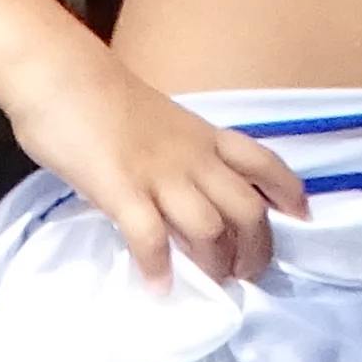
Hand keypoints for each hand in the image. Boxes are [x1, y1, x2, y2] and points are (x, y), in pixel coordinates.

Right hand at [8, 48, 307, 286]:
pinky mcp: (121, 189)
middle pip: (246, 209)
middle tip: (246, 273)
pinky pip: (149, 237)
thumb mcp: (163, 122)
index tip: (301, 217)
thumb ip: (181, 153)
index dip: (289, 191)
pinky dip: (157, 267)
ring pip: (209, 228)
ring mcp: (159, 174)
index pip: (264, 163)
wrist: (60, 74)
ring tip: (210, 284)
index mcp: (205, 137)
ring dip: (214, 263)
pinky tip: (159, 287)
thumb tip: (186, 190)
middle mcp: (193, 158)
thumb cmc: (103, 97)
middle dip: (255, 248)